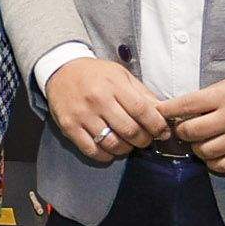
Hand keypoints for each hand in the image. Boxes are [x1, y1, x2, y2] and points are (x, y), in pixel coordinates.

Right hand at [47, 55, 171, 163]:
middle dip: (143, 140)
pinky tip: (110, 149)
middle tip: (145, 139)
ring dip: (125, 149)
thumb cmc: (95, 74)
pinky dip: (105, 155)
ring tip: (128, 144)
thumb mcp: (121, 75)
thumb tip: (163, 111)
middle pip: (129, 130)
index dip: (156, 125)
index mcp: (114, 85)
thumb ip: (142, 94)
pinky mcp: (69, 127)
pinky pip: (92, 150)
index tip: (162, 132)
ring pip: (112, 144)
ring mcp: (82, 115)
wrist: (61, 70)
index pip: (141, 110)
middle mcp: (98, 100)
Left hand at [159, 72, 224, 174]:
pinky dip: (214, 163)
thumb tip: (184, 109)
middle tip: (184, 131)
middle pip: (190, 132)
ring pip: (204, 151)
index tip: (159, 114)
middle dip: (181, 133)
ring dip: (198, 149)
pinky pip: (223, 166)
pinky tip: (215, 156)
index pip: (184, 105)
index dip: (167, 111)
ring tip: (202, 143)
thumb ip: (211, 97)